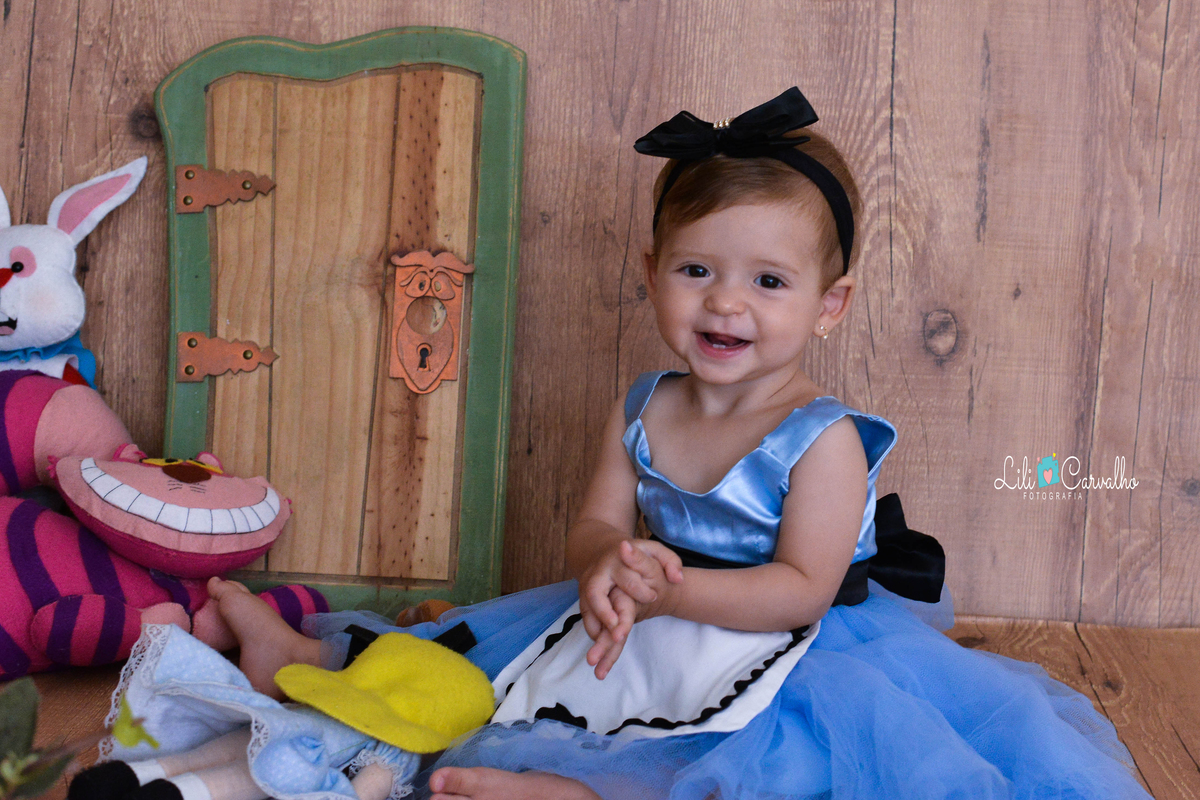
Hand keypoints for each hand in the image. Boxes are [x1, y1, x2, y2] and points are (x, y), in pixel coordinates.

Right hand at [581, 541, 683, 678]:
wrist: (607, 552)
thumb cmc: (638, 555)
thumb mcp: (656, 551)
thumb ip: (671, 562)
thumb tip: (677, 579)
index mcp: (618, 560)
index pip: (627, 578)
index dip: (640, 590)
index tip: (653, 597)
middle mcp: (599, 574)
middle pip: (594, 593)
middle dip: (604, 614)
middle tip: (618, 634)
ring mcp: (587, 587)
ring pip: (587, 609)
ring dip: (595, 629)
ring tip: (604, 650)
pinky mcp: (584, 599)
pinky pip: (586, 617)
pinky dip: (593, 632)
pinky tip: (601, 648)